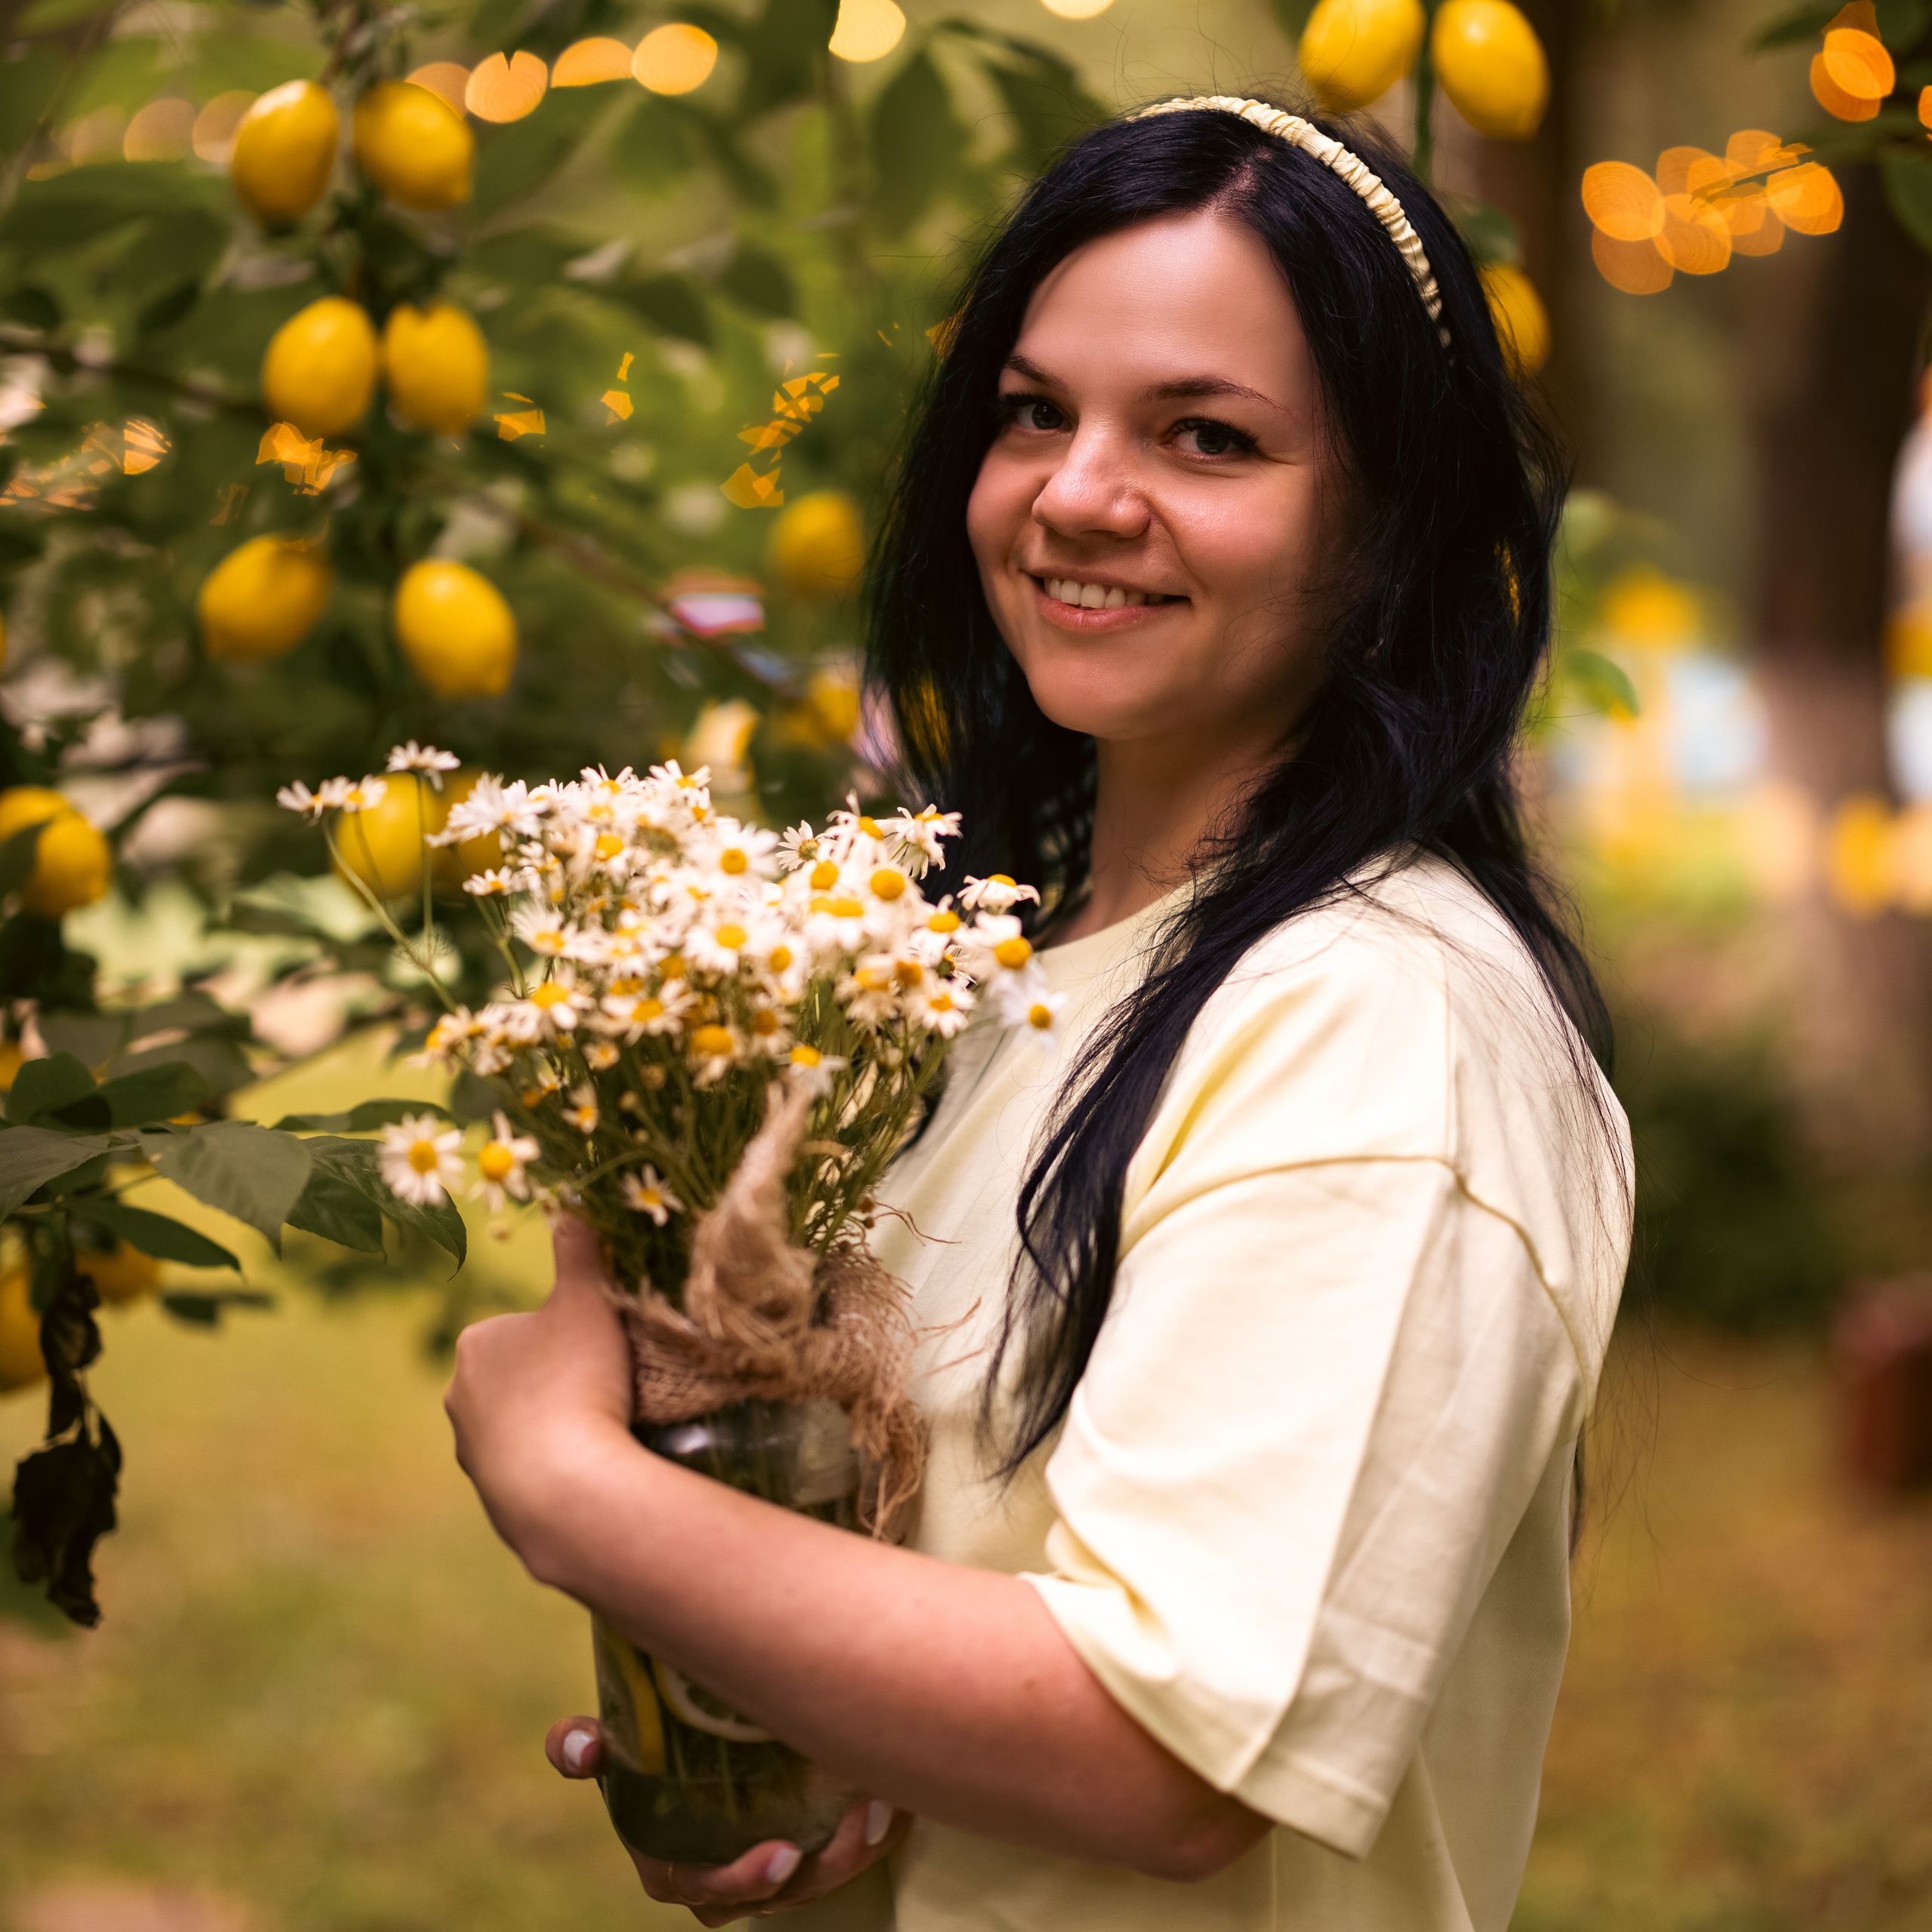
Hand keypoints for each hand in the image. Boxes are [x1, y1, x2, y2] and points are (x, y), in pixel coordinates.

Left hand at [444, 1217, 636, 1565]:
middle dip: (558, 1380)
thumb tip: (571, 1206)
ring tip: (600, 1431)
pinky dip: (556, 1465)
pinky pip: (530, 1468)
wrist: (563, 1487)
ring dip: (556, 1425)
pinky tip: (586, 1467)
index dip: (568, 1334)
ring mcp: (471, 1451)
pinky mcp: (491, 1497)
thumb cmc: (574, 1381)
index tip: (600, 1349)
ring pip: (524, 1424)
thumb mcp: (587, 1300)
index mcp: (476, 1344)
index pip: (525, 1326)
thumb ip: (580, 1252)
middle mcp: (459, 1396)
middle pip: (522, 1375)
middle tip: (606, 1387)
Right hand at [545, 1716, 908, 1923]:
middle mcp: (718, 1882)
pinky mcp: (807, 1856)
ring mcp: (766, 1874)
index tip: (782, 1854)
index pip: (697, 1887)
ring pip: (814, 1882)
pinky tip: (890, 1799)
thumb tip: (578, 1744)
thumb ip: (582, 1746)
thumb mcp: (611, 1742)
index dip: (740, 1880)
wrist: (704, 1739)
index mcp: (667, 1864)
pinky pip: (842, 1860)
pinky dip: (869, 1836)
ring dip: (850, 1851)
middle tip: (852, 1824)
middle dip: (815, 1870)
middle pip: (769, 1893)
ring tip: (878, 1804)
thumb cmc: (646, 1741)